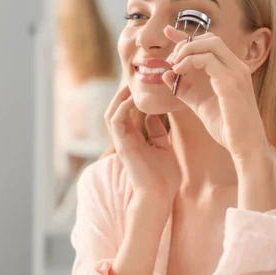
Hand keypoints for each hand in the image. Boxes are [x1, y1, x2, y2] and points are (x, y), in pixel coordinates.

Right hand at [105, 85, 179, 202]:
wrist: (161, 195)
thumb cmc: (165, 177)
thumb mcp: (164, 148)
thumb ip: (157, 132)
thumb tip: (153, 116)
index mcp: (134, 139)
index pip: (125, 113)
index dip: (129, 98)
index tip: (139, 84)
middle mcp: (125, 139)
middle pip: (114, 110)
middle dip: (120, 94)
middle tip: (130, 79)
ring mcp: (122, 142)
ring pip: (110, 114)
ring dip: (118, 99)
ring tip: (128, 86)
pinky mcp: (123, 146)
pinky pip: (116, 122)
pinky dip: (122, 108)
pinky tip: (132, 99)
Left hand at [162, 26, 269, 161]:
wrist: (245, 146)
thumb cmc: (226, 126)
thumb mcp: (199, 103)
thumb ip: (183, 88)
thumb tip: (165, 74)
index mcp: (232, 70)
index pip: (209, 43)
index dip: (187, 35)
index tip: (167, 32)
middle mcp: (237, 67)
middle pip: (210, 38)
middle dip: (186, 43)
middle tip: (171, 60)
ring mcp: (236, 72)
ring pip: (210, 44)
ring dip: (186, 50)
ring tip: (173, 64)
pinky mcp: (231, 82)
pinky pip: (207, 60)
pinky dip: (189, 61)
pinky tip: (178, 72)